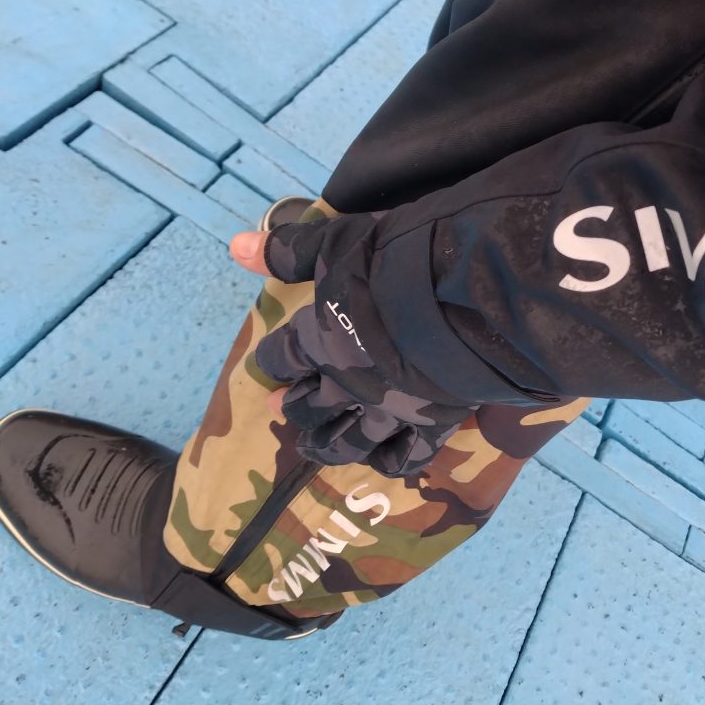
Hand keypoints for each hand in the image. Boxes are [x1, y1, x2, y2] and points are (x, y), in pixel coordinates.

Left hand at [229, 217, 476, 476]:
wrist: (468, 294)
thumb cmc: (401, 259)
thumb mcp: (339, 242)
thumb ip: (290, 251)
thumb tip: (235, 246)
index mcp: (319, 339)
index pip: (280, 357)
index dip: (273, 361)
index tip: (271, 363)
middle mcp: (347, 382)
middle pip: (308, 406)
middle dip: (292, 408)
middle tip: (280, 410)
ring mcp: (389, 409)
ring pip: (347, 442)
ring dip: (326, 447)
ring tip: (313, 450)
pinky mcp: (433, 423)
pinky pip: (406, 456)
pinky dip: (391, 462)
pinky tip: (383, 460)